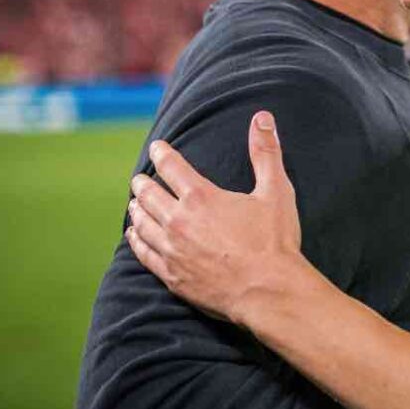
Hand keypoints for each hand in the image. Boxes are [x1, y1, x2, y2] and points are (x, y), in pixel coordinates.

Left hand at [126, 111, 305, 324]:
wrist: (267, 290)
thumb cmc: (274, 240)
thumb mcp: (276, 191)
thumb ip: (266, 152)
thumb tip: (263, 118)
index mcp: (201, 197)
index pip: (171, 167)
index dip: (162, 154)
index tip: (157, 148)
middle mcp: (179, 221)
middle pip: (149, 195)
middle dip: (142, 183)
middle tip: (140, 178)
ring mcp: (172, 250)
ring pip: (142, 223)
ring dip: (137, 209)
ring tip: (135, 203)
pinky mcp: (171, 275)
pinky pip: (143, 253)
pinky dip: (135, 240)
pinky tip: (134, 234)